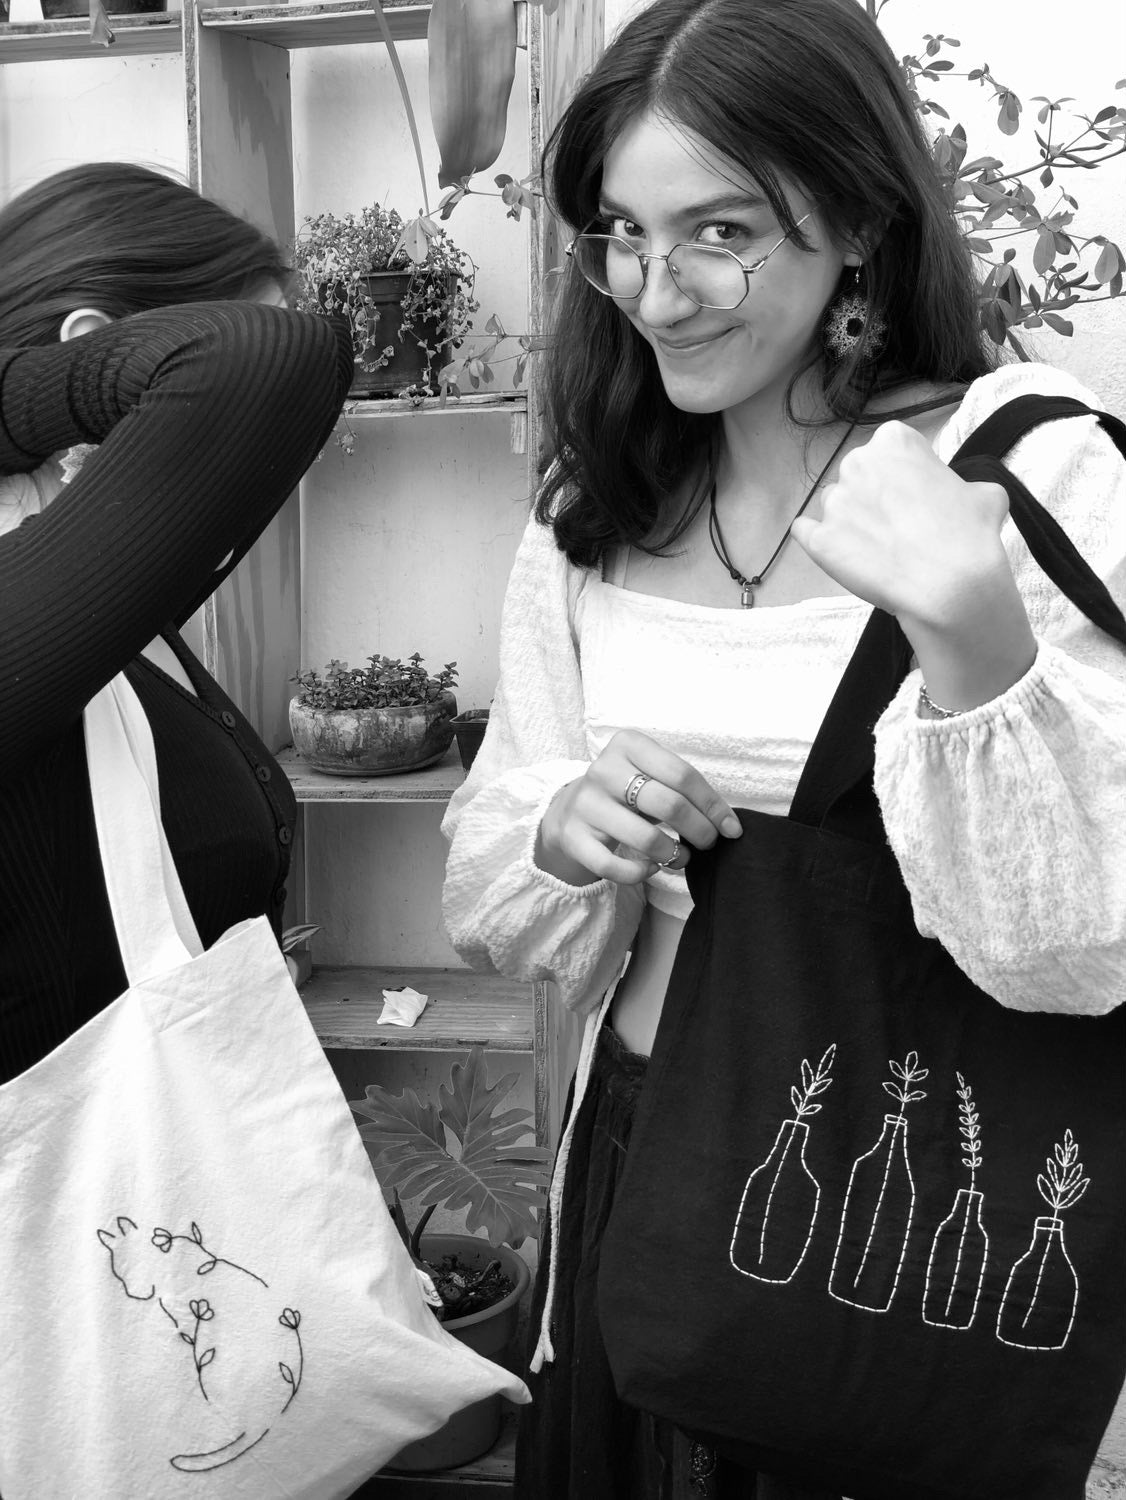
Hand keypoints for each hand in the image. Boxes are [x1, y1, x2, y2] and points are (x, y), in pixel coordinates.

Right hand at [535, 728, 741, 886]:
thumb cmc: (626, 792)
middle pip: (668, 804)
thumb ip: (683, 790)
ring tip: (682, 857)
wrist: (572, 809)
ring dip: (674, 854)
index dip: (713, 805)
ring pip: (645, 838)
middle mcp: (604, 770)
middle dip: (699, 830)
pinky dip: (640, 874)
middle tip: (708, 842)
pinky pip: (613, 866)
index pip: (682, 775)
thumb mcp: (651, 776)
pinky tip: (651, 868)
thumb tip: (728, 824)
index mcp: (628, 745)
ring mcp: (586, 804)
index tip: (731, 828)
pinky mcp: (573, 837)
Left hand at [791, 421, 1035, 709]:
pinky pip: (806, 531)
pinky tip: (840, 551)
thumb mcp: (984, 493)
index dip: (905, 473)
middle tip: (900, 524)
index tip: (917, 495)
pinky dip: (819, 538)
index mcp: (894, 441)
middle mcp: (857, 463)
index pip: (892, 448)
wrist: (947, 585)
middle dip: (874, 494)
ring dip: (851, 519)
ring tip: (878, 546)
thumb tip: (960, 496)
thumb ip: (962, 484)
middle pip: (859, 474)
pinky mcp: (817, 540)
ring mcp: (834, 502)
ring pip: (836, 504)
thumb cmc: (970, 535)